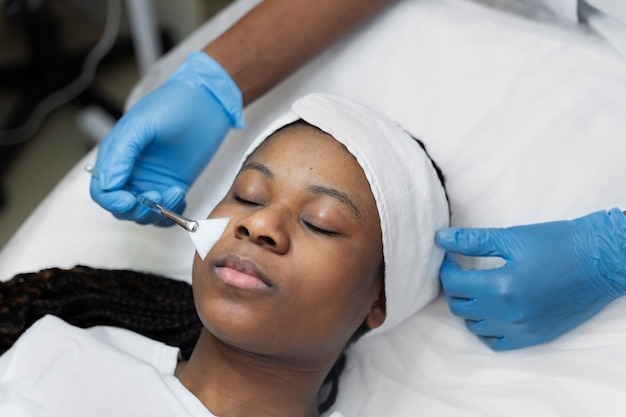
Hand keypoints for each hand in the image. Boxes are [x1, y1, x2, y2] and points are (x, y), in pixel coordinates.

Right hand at [90, 52, 244, 224]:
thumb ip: (121, 153)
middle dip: (136, 209)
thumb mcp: (141, 124)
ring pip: (144, 214)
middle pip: (121, 208)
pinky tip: (181, 196)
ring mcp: (153, 181)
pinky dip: (172, 214)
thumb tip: (107, 185)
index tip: (130, 200)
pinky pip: (166, 213)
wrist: (208, 102)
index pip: (102, 191)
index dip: (112, 201)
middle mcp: (131, 172)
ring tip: (174, 190)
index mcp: (116, 156)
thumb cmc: (173, 105)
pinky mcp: (173, 185)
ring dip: (156, 212)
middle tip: (157, 195)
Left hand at [435, 208, 625, 349]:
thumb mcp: (512, 237)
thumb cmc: (560, 244)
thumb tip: (441, 238)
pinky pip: (497, 342)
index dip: (446, 268)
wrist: (601, 260)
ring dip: (467, 308)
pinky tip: (489, 311)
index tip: (450, 257)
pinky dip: (486, 329)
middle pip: (459, 307)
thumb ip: (473, 241)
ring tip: (474, 288)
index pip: (454, 284)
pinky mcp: (535, 336)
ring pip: (474, 327)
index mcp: (501, 287)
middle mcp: (509, 314)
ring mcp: (522, 329)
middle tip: (459, 270)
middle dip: (453, 287)